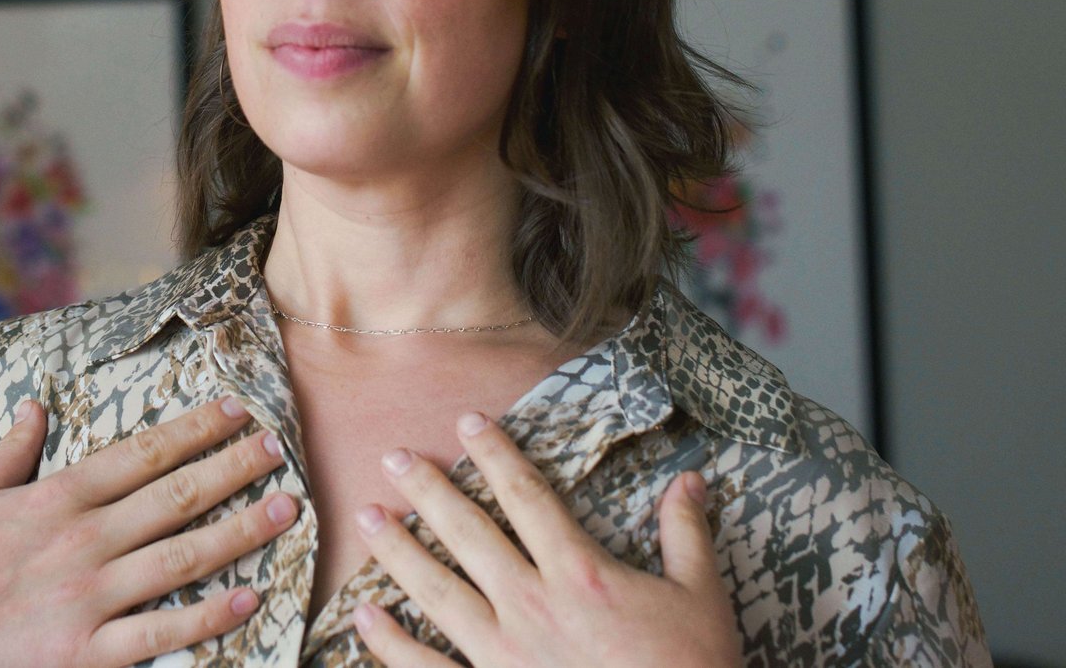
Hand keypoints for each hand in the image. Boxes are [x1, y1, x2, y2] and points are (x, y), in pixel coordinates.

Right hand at [0, 395, 297, 667]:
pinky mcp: (87, 656)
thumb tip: (35, 408)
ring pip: (183, 557)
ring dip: (241, 530)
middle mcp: (81, 542)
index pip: (141, 454)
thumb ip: (8, 456)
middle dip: (233, 468)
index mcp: (52, 500)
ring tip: (286, 507)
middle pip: (175, 496)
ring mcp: (88, 600)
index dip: (195, 430)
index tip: (234, 410)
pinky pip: (163, 633)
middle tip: (279, 446)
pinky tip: (249, 598)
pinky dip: (211, 616)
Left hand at [349, 411, 739, 667]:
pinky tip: (364, 616)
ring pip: (439, 591)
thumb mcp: (701, 598)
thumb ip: (687, 535)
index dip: (496, 454)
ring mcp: (505, 655)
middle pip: (468, 534)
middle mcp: (533, 606)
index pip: (528, 497)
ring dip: (398, 552)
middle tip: (392, 457)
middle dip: (427, 491)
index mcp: (581, 574)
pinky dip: (392, 645)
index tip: (466, 421)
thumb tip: (691, 479)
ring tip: (366, 518)